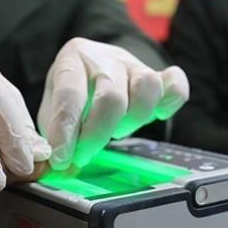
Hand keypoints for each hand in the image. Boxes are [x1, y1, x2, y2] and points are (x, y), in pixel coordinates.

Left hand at [38, 38, 188, 168]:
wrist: (92, 67)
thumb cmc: (72, 93)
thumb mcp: (52, 109)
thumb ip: (54, 137)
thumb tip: (61, 170)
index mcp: (73, 59)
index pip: (71, 95)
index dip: (66, 132)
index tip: (62, 159)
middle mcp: (106, 57)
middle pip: (112, 97)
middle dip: (97, 135)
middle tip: (85, 154)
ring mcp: (136, 64)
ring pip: (147, 87)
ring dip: (132, 119)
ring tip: (117, 132)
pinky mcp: (159, 75)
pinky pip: (176, 84)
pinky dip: (171, 103)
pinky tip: (159, 115)